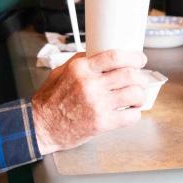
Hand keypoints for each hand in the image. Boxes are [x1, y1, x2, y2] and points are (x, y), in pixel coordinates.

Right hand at [31, 49, 147, 155]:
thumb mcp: (60, 72)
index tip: (139, 59)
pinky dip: (135, 114)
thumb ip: (80, 62)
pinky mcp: (102, 123)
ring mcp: (97, 104)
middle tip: (140, 80)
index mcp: (80, 69)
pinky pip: (130, 116)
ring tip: (137, 97)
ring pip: (134, 94)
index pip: (115, 57)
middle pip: (129, 74)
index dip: (133, 57)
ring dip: (140, 95)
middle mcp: (90, 84)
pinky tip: (130, 112)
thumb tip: (98, 54)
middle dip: (140, 77)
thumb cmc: (49, 102)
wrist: (41, 127)